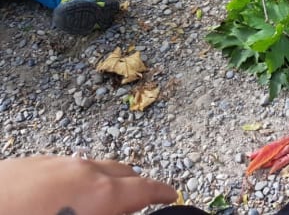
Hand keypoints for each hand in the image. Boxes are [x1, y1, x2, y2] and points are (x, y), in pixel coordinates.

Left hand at [0, 155, 176, 214]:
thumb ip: (109, 214)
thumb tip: (124, 210)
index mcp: (102, 196)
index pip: (148, 189)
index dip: (164, 194)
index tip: (172, 197)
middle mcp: (86, 171)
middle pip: (126, 172)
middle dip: (138, 186)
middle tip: (140, 202)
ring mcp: (59, 162)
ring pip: (98, 166)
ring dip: (108, 181)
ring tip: (102, 200)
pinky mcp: (34, 161)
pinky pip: (71, 165)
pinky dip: (81, 177)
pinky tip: (63, 196)